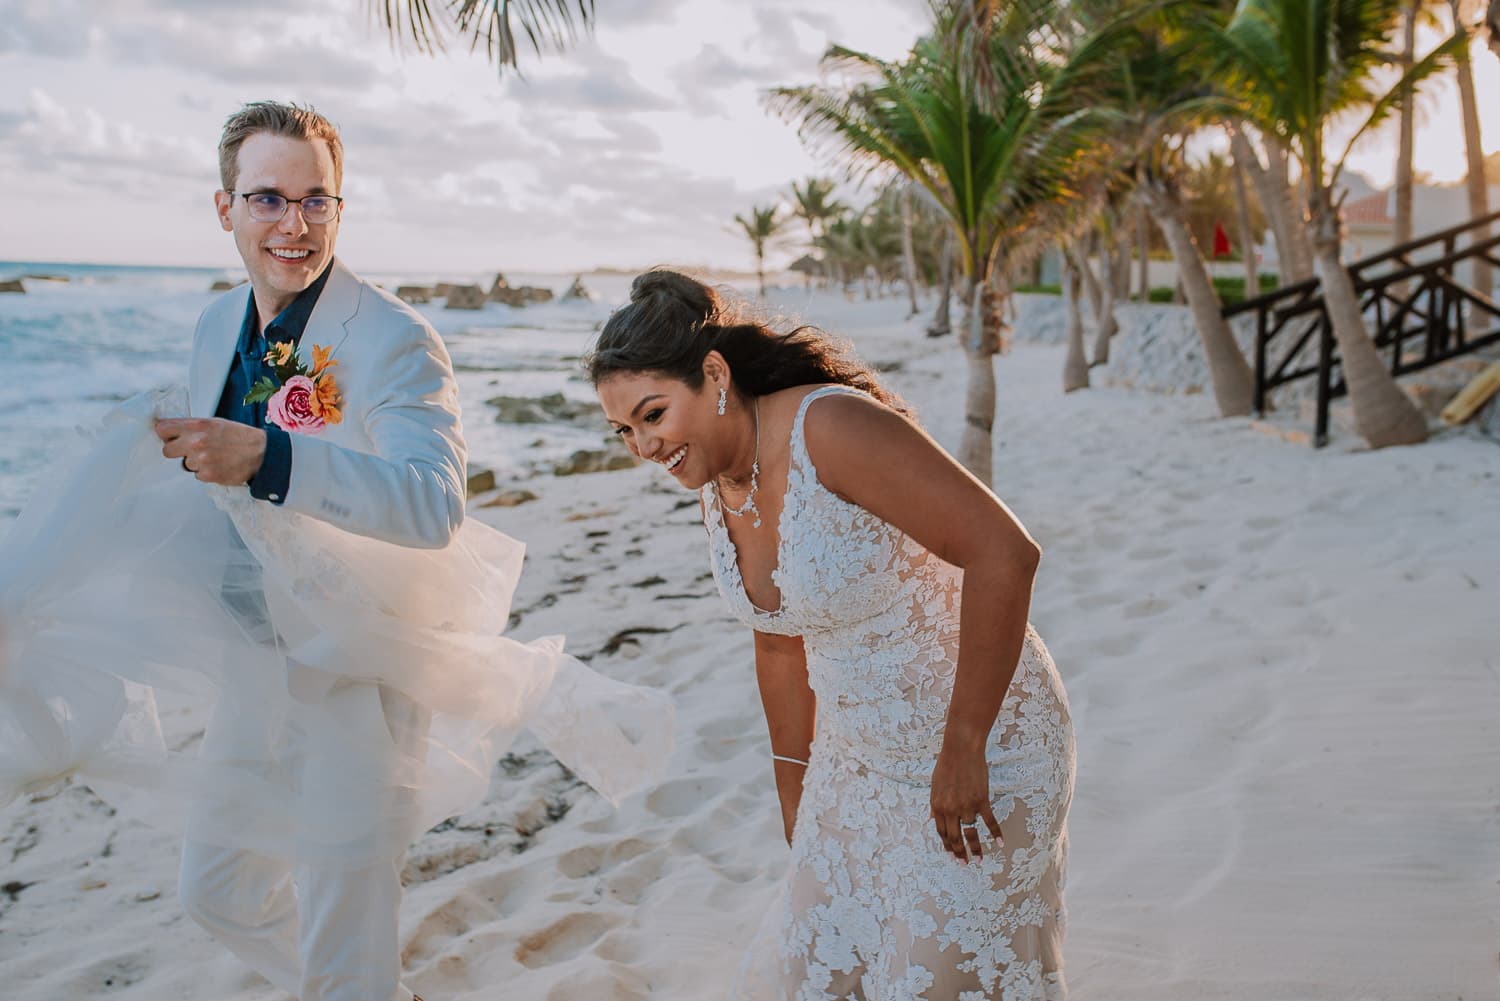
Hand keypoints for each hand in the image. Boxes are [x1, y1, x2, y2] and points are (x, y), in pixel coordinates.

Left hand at [155, 418, 266, 485]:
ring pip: (185, 464)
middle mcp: (196, 442)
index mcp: (196, 425)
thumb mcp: (215, 423)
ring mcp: (201, 460)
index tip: (171, 437)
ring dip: (196, 463)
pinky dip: (206, 472)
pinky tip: (219, 465)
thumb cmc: (239, 436)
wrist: (262, 452)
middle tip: (191, 450)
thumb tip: (172, 430)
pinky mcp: (208, 475)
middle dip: (177, 451)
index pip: (162, 429)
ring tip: (214, 457)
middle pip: (167, 451)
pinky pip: (197, 475)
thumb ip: (192, 426)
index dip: (166, 434)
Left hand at [929, 744, 1001, 862]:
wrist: (961, 750)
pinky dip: (995, 833)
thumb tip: (930, 818)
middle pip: (955, 837)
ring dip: (975, 849)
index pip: (941, 832)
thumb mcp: (934, 785)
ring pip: (971, 833)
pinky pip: (989, 821)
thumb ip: (934, 804)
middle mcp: (950, 809)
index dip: (946, 845)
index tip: (951, 855)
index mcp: (937, 806)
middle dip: (959, 853)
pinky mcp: (981, 801)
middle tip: (964, 864)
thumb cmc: (946, 764)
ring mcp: (966, 806)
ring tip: (979, 861)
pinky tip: (1000, 843)